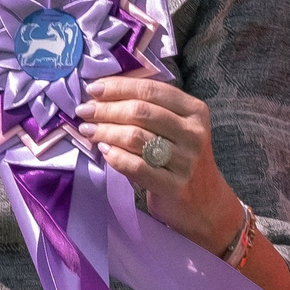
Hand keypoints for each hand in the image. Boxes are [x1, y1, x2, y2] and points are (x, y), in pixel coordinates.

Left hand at [76, 77, 248, 253]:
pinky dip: (115, 157)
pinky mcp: (174, 186)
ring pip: (135, 137)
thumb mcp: (177, 128)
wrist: (204, 202)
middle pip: (140, 111)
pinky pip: (136, 167)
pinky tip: (104, 151)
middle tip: (84, 110)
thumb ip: (150, 109)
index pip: (151, 90)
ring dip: (105, 131)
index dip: (118, 87)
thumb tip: (104, 95)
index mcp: (194, 111)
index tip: (93, 89)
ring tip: (88, 130)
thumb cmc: (181, 159)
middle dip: (106, 109)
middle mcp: (193, 133)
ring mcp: (185, 160)